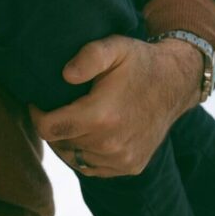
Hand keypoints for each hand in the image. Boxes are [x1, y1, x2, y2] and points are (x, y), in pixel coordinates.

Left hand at [29, 36, 202, 177]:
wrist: (176, 83)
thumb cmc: (140, 63)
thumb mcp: (115, 48)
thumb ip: (88, 57)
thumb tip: (65, 75)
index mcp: (101, 117)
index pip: (49, 129)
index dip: (37, 115)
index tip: (39, 102)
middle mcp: (110, 145)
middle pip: (61, 143)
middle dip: (55, 126)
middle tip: (60, 107)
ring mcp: (121, 160)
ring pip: (75, 158)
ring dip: (69, 142)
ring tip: (75, 119)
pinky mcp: (130, 167)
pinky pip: (93, 167)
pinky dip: (87, 153)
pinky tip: (91, 133)